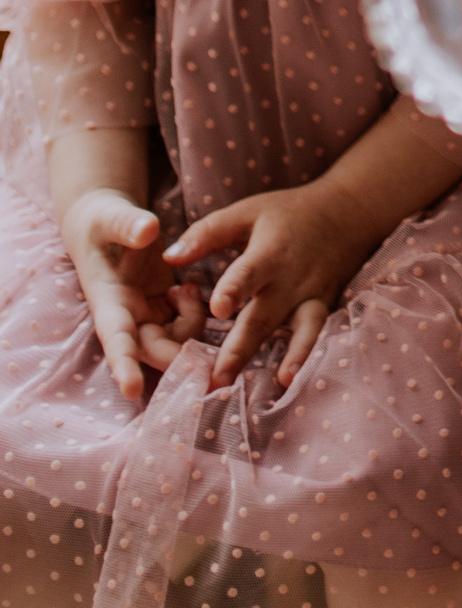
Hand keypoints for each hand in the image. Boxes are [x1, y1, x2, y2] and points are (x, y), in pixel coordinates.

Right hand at [61, 188, 205, 399]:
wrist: (108, 222)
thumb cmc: (104, 220)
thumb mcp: (112, 216)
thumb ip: (128, 224)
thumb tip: (148, 230)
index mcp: (107, 300)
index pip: (116, 338)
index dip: (124, 365)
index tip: (133, 391)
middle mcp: (126, 316)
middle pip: (154, 349)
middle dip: (180, 354)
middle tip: (210, 349)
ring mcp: (146, 315)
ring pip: (175, 342)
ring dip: (192, 324)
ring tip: (189, 288)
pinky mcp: (163, 309)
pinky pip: (187, 326)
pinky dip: (196, 313)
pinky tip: (190, 288)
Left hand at [163, 182, 381, 389]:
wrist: (349, 212)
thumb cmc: (288, 213)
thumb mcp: (247, 212)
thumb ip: (207, 234)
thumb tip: (167, 259)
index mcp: (269, 252)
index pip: (249, 273)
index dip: (235, 289)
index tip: (219, 309)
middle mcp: (292, 279)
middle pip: (265, 315)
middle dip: (242, 347)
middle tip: (218, 378)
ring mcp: (313, 295)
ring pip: (299, 330)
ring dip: (288, 357)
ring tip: (276, 383)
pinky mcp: (325, 306)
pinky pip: (316, 333)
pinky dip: (307, 355)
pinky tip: (293, 378)